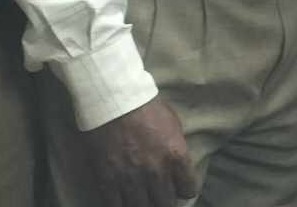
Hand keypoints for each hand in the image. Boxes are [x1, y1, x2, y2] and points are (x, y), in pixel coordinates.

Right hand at [78, 95, 196, 206]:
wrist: (114, 100)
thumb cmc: (146, 107)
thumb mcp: (173, 125)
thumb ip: (176, 148)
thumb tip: (177, 166)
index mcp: (175, 156)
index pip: (188, 189)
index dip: (184, 189)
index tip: (179, 187)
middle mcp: (155, 171)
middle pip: (165, 204)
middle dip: (164, 202)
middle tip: (160, 197)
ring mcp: (130, 178)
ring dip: (143, 204)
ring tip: (142, 199)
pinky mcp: (108, 180)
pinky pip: (115, 205)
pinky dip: (120, 205)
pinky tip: (123, 199)